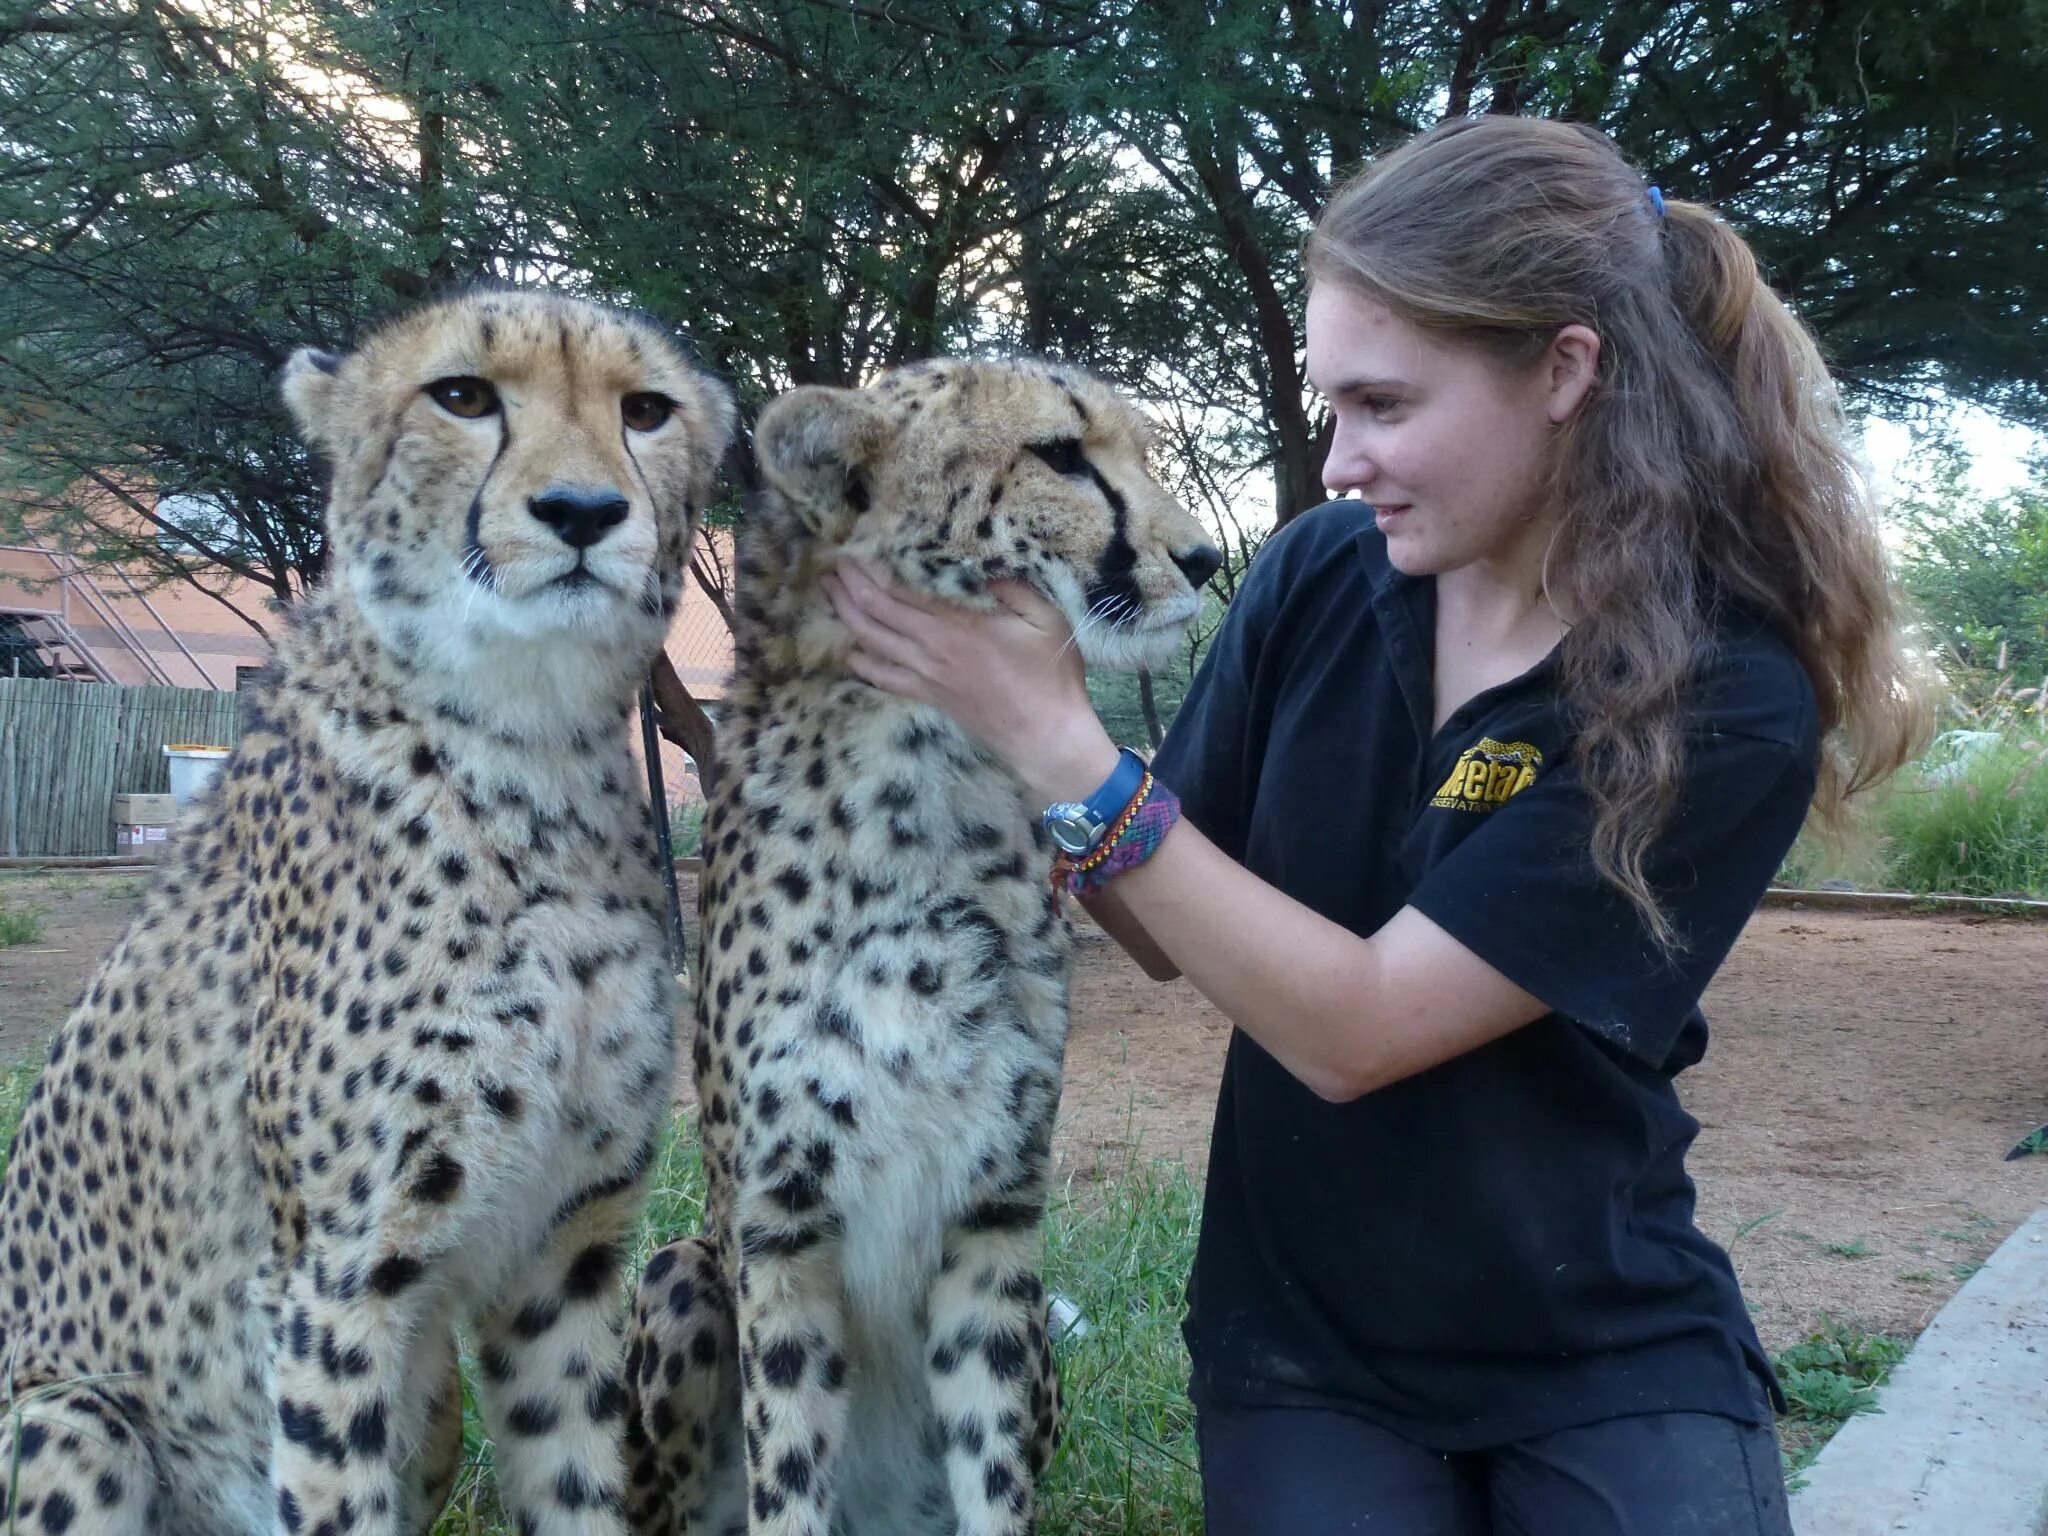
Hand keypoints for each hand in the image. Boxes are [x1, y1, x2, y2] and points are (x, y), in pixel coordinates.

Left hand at [821, 558, 1121, 802]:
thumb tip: (988, 572)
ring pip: (871, 645)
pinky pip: (885, 678)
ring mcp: (926, 677)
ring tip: (832, 597)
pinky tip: (852, 652)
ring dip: (847, 618)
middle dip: (849, 590)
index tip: (853, 553)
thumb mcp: (1046, 621)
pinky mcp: (929, 697)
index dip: (870, 574)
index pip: (897, 596)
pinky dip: (864, 663)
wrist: (1044, 736)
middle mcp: (930, 651)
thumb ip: (1015, 589)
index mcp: (955, 628)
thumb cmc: (1049, 677)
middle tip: (832, 568)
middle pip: (874, 616)